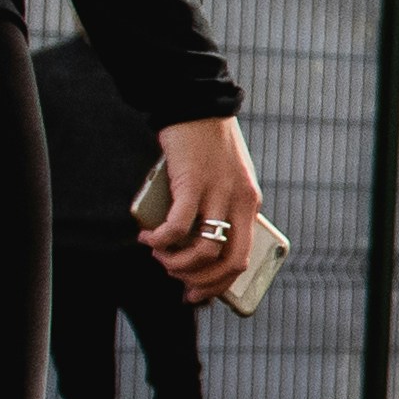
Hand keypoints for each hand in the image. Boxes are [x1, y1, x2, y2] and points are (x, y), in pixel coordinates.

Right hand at [143, 115, 265, 303]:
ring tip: (159, 255)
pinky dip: (162, 240)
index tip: (196, 293)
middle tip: (174, 278)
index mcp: (249, 203)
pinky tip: (148, 238)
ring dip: (177, 263)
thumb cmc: (204, 145)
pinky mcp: (193, 182)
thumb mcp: (222, 180)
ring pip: (204, 249)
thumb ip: (215, 208)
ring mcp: (218, 193)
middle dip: (198, 281)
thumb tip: (193, 244)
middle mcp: (240, 201)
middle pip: (227, 261)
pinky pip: (178, 226)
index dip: (218, 284)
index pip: (243, 258)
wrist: (196, 105)